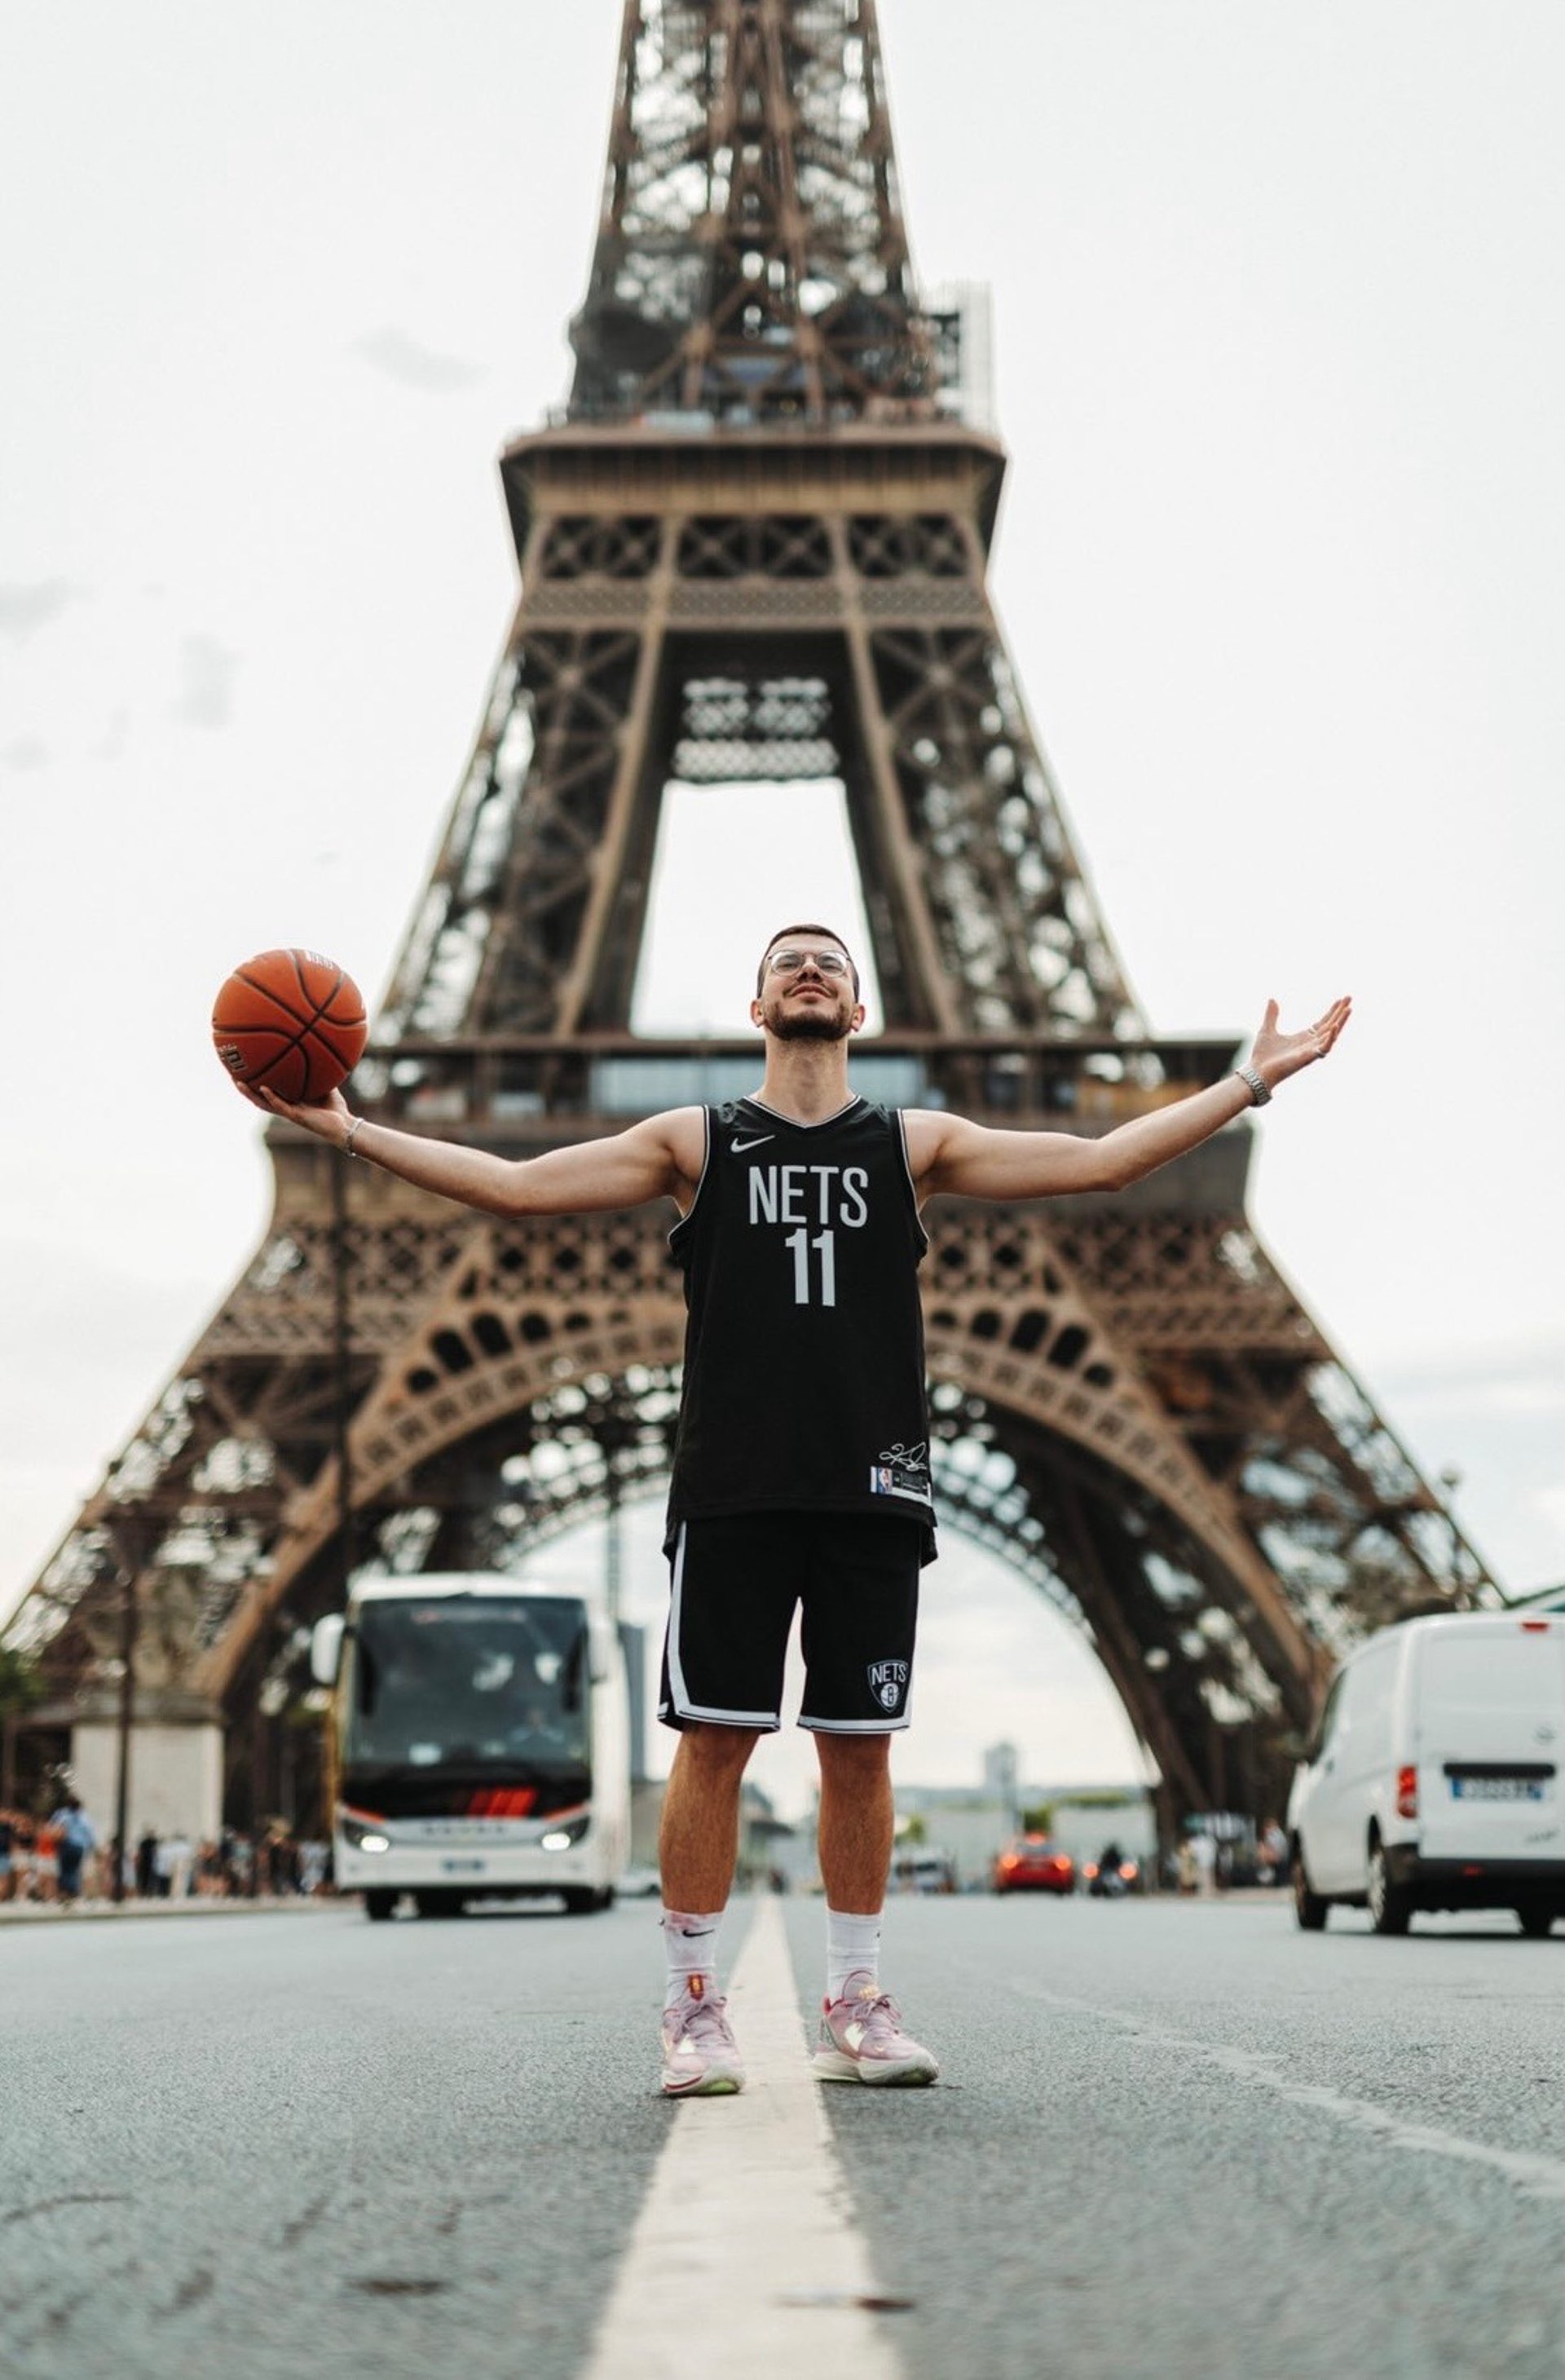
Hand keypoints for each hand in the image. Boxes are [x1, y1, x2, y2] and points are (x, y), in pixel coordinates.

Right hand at [236, 1080, 352, 1145]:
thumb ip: (320, 1072)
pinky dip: (272, 1097)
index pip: (267, 1092)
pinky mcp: (296, 1117)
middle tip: (233, 1075)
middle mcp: (286, 1107)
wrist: (344, 1125)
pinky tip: (264, 1088)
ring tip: (239, 1083)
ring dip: (251, 1094)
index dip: (255, 1084)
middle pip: (259, 1098)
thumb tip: (318, 1051)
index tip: (245, 1071)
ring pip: (263, 1104)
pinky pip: (280, 1106)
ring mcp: (289, 1113)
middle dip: (246, 1088)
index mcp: (290, 1101)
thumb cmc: (336, 1108)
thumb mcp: (326, 1085)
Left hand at [1250, 996, 1351, 1090]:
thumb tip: (1272, 999)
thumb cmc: (1263, 1055)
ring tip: (1349, 1009)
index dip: (1332, 1011)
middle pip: (1331, 1025)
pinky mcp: (1308, 1058)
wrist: (1257, 1072)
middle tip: (1349, 997)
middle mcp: (1310, 1044)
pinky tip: (1335, 1027)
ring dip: (1341, 1022)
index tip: (1340, 999)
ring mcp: (1311, 1051)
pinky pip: (1324, 1048)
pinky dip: (1330, 1038)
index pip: (1323, 1022)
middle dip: (1340, 1012)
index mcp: (1304, 1038)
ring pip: (1331, 1035)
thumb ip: (1272, 1015)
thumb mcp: (1267, 1029)